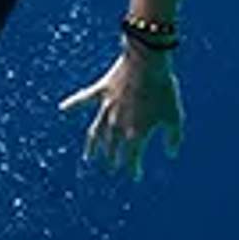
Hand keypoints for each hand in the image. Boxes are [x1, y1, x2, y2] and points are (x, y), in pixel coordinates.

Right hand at [59, 47, 184, 176]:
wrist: (149, 63)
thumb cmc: (165, 90)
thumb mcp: (175, 116)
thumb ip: (174, 138)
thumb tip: (171, 154)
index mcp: (136, 132)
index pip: (132, 158)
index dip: (133, 169)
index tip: (135, 176)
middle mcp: (117, 125)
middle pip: (112, 148)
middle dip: (112, 161)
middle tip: (111, 168)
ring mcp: (107, 108)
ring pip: (96, 132)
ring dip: (93, 146)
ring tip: (90, 156)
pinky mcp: (101, 91)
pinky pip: (83, 99)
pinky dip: (72, 103)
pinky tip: (62, 108)